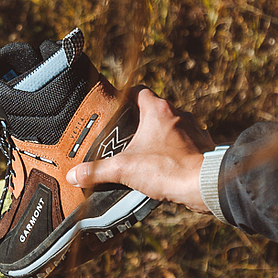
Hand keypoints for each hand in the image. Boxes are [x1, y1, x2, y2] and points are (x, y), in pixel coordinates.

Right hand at [67, 88, 216, 213]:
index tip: (117, 107)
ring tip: (145, 153)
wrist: (204, 185)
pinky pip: (186, 143)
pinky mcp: (203, 146)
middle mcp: (178, 114)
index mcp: (158, 110)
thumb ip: (97, 171)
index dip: (127, 97)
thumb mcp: (125, 169)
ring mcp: (194, 129)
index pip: (139, 91)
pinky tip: (166, 165)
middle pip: (155, 110)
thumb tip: (73, 175)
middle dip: (142, 122)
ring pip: (172, 126)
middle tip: (127, 136)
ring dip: (161, 136)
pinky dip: (176, 150)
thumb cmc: (166, 169)